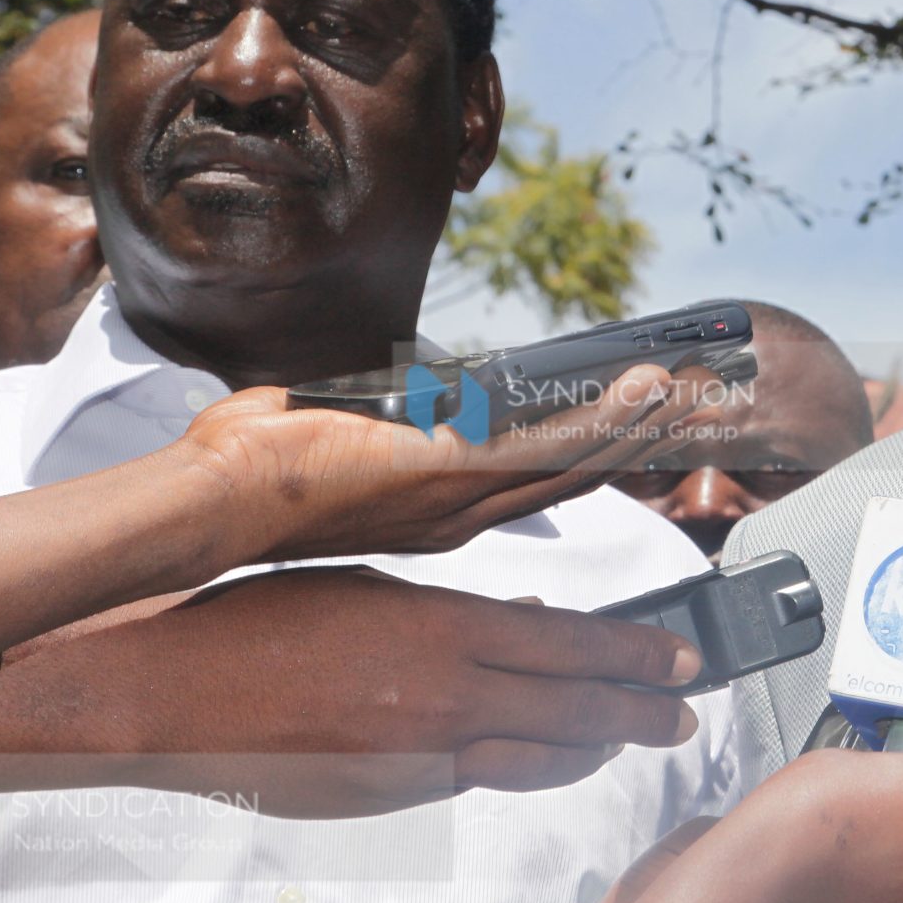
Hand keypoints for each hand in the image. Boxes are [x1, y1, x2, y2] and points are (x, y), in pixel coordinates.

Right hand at [0, 566, 704, 817]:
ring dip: (597, 747)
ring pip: (540, 755)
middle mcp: (447, 693)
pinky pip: (480, 781)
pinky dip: (527, 767)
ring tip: (637, 739)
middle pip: (578, 707)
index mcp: (445, 625)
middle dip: (644, 711)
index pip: (573, 644)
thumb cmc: (259, 618)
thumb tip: (525, 618)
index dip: (639, 656)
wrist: (170, 693)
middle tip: (689, 713)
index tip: (685, 661)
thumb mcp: (370, 588)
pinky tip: (551, 759)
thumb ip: (455, 612)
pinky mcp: (393, 796)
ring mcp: (422, 754)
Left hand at [172, 363, 728, 563]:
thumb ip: (374, 414)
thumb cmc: (247, 472)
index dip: (587, 453)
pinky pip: (550, 440)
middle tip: (690, 408)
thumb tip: (396, 385)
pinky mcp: (454, 469)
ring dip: (637, 422)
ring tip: (688, 390)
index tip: (628, 424)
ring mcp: (460, 498)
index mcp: (432, 515)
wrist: (212, 501)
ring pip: (574, 458)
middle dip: (636, 441)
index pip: (528, 481)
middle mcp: (458, 517)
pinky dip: (606, 412)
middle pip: (572, 474)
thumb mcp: (329, 434)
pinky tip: (643, 387)